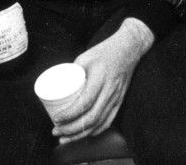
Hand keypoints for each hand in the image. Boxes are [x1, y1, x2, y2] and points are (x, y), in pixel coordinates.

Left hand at [54, 19, 153, 143]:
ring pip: (99, 123)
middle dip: (71, 130)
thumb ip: (72, 72)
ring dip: (81, 134)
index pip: (85, 102)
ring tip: (66, 138)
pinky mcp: (120, 100)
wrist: (128, 48)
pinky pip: (109, 121)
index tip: (56, 119)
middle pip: (91, 117)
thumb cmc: (105, 51)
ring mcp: (116, 97)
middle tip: (56, 131)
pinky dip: (96, 131)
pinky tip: (85, 134)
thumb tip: (57, 87)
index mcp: (100, 78)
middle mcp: (110, 90)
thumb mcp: (85, 57)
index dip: (69, 114)